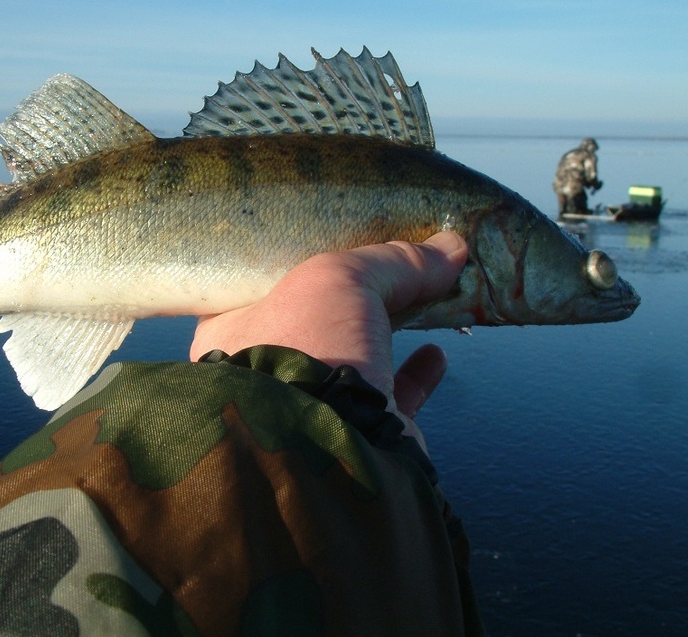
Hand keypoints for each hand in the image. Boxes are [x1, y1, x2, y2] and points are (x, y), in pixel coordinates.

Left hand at [190, 232, 467, 444]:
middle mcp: (265, 366)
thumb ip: (393, 261)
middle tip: (399, 268)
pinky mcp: (354, 433)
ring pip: (358, 356)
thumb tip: (452, 246)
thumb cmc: (306, 345)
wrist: (328, 446)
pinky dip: (416, 375)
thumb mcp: (340, 279)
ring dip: (395, 328)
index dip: (306, 261)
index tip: (343, 241)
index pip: (268, 284)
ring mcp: (309, 402)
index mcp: (235, 327)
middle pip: (321, 318)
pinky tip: (436, 354)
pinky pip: (389, 398)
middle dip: (362, 295)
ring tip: (426, 299)